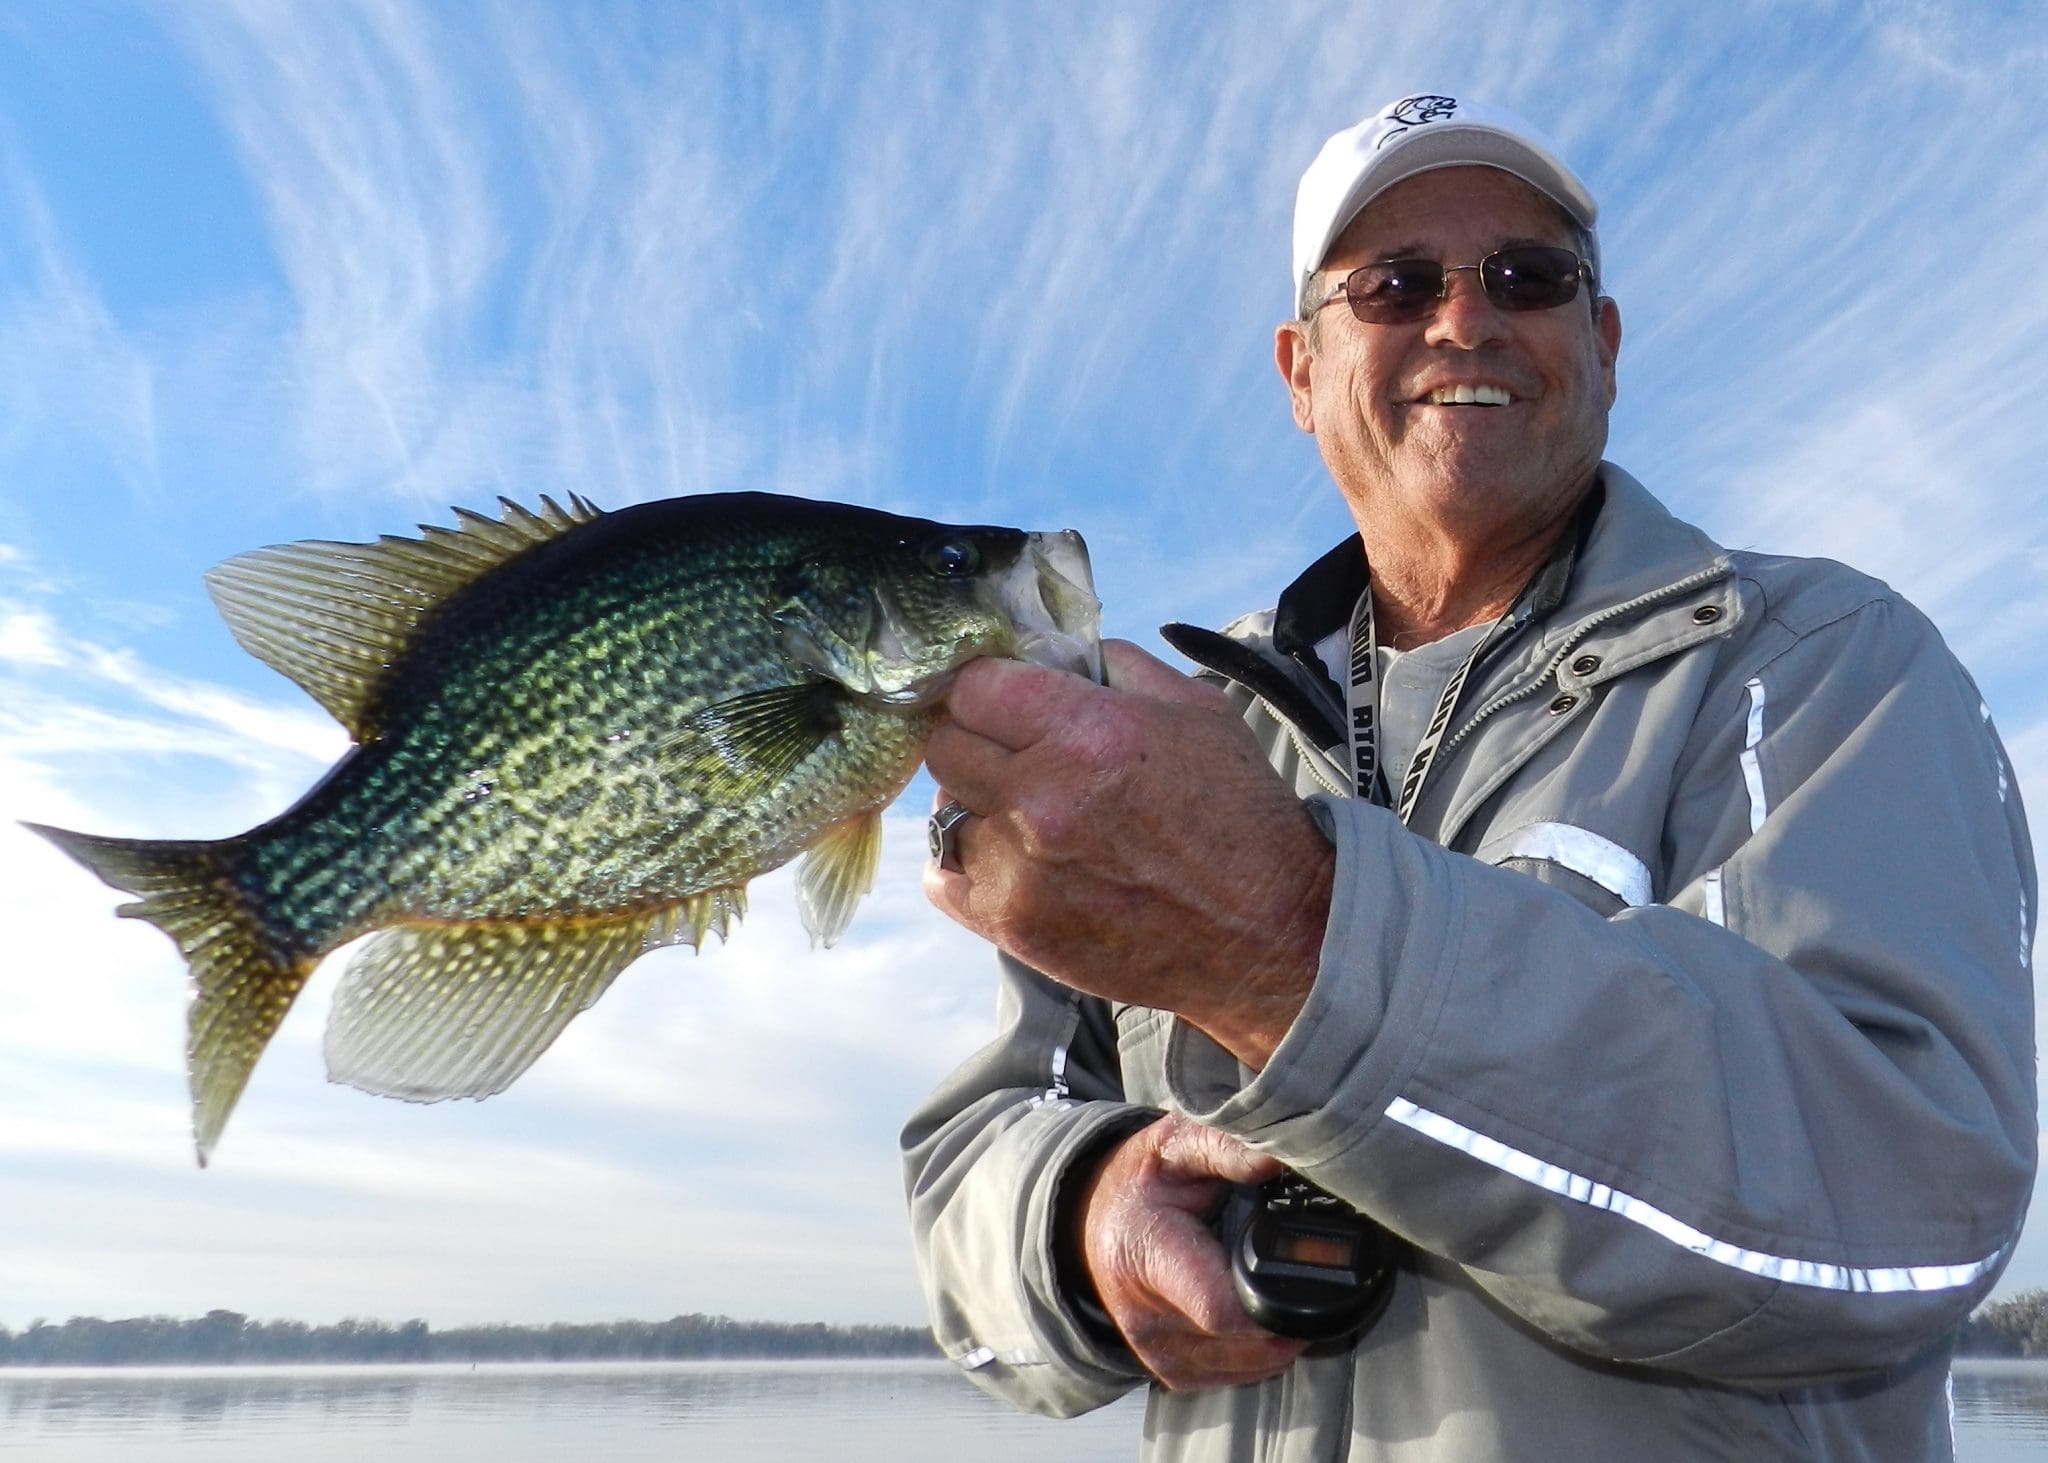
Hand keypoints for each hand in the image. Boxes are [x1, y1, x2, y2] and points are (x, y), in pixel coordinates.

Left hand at [923, 640, 1333, 1068]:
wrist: (1266, 935)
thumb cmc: (1239, 817)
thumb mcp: (1197, 711)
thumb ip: (1119, 667)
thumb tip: (1057, 653)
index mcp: (1086, 733)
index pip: (973, 687)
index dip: (987, 687)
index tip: (1003, 698)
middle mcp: (1039, 798)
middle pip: (944, 746)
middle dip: (974, 739)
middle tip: (1011, 752)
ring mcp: (1018, 868)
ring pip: (944, 812)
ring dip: (976, 805)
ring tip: (1024, 814)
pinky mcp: (1011, 926)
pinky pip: (942, 878)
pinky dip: (966, 864)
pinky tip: (1011, 858)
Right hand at [1074, 1113, 1307, 1389]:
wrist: (1093, 1227)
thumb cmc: (1139, 1185)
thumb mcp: (1174, 1145)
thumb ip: (1225, 1146)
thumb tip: (1277, 1155)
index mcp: (1148, 1258)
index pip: (1223, 1309)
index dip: (1274, 1298)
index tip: (1304, 1266)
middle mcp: (1147, 1320)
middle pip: (1251, 1343)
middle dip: (1288, 1307)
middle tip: (1300, 1264)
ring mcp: (1160, 1354)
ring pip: (1254, 1365)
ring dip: (1279, 1331)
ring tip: (1274, 1280)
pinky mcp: (1173, 1373)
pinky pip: (1241, 1374)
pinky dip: (1260, 1347)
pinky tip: (1254, 1306)